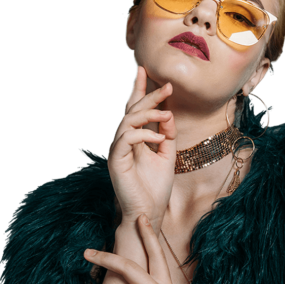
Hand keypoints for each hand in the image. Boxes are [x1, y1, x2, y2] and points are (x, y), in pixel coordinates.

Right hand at [108, 65, 176, 224]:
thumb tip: (168, 114)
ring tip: (166, 114)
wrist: (148, 211)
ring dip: (148, 113)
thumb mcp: (167, 156)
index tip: (148, 72)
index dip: (141, 90)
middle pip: (132, 110)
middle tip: (167, 86)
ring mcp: (118, 149)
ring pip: (128, 120)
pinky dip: (143, 133)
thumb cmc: (156, 187)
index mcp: (136, 138)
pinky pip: (127, 138)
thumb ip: (167, 135)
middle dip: (149, 95)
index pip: (136, 110)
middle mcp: (124, 140)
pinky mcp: (116, 160)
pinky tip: (159, 137)